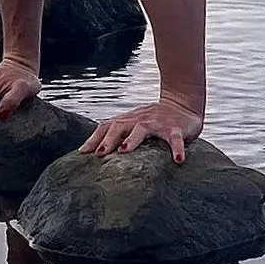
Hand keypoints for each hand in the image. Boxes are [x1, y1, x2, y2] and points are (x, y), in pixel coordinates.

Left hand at [79, 97, 202, 161]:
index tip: (82, 153)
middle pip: (120, 126)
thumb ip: (118, 135)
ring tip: (124, 151)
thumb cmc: (154, 120)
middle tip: (99, 154)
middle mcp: (140, 119)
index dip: (94, 138)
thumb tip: (95, 154)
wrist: (182, 103)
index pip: (107, 126)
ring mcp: (158, 123)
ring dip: (132, 139)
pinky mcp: (177, 128)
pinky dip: (177, 148)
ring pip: (143, 129)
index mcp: (129, 120)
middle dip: (108, 139)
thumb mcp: (134, 125)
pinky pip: (176, 138)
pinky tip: (178, 160)